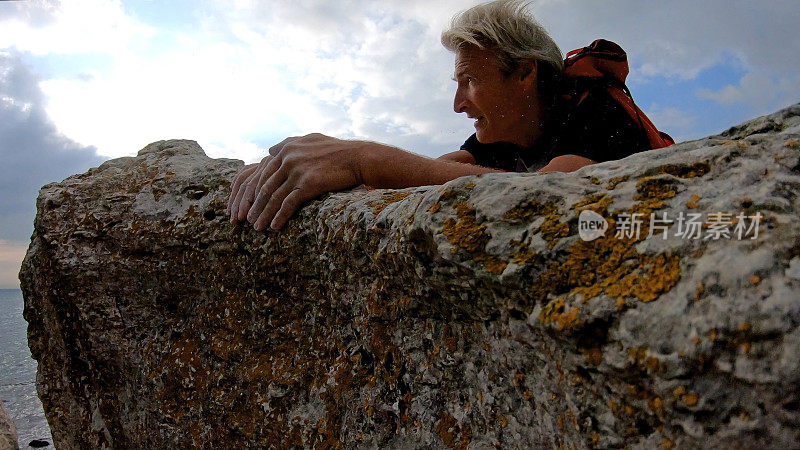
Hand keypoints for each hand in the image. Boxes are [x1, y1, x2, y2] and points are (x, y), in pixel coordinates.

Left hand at [230, 133, 364, 230]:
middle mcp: (288, 159)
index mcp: (286, 149)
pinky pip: (289, 204)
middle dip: (254, 205)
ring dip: (263, 214)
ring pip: (274, 197)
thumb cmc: (337, 149)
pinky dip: (279, 217)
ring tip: (257, 227)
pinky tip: (274, 227)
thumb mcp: (310, 138)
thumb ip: (288, 143)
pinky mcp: (308, 184)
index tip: (249, 202)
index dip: (254, 189)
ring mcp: (297, 172)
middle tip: (246, 218)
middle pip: (265, 186)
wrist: (358, 157)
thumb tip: (270, 149)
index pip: (264, 172)